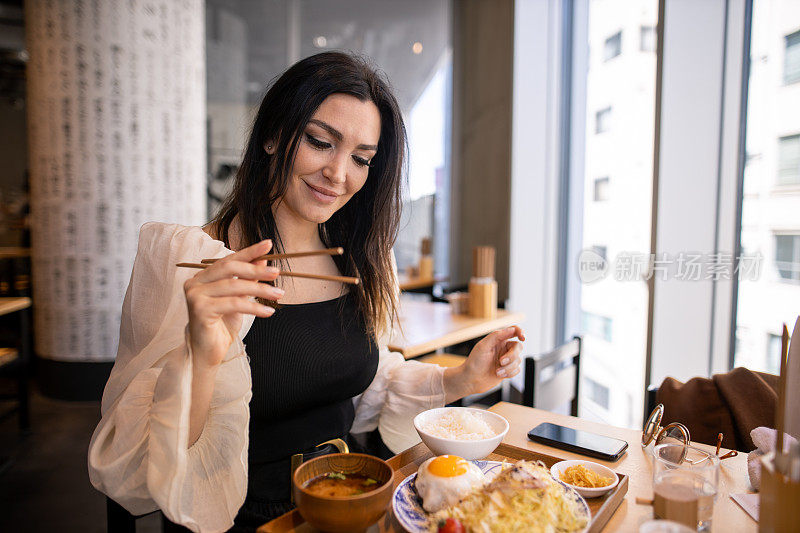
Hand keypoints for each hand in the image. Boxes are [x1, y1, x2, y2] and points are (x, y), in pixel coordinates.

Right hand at [183, 239, 283, 368]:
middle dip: (256, 269)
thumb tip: (263, 261)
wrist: (207, 352)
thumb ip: (246, 280)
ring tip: (278, 294)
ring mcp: (195, 296)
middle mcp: (195, 283)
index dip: (249, 251)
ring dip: (260, 290)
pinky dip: (254, 307)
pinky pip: (234, 304)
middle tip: (276, 273)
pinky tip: (268, 311)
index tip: (268, 244)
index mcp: (202, 277)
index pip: (228, 259)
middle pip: (230, 268)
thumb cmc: (221, 326)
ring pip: (234, 286)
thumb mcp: (238, 299)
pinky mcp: (200, 310)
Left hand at [443, 326, 525, 401]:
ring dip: (508, 367)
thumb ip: (497, 336)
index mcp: (498, 340)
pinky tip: (499, 374)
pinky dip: (509, 373)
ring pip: (518, 360)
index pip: (513, 331)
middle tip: (501, 362)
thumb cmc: (474, 362)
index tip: (522, 338)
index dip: (520, 332)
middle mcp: (503, 348)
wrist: (471, 380)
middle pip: (518, 347)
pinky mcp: (508, 370)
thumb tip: (511, 329)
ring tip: (497, 371)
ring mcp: (506, 360)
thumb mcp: (483, 346)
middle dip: (511, 356)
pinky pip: (517, 370)